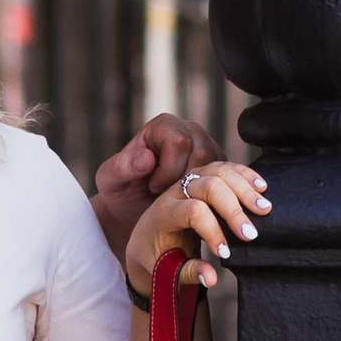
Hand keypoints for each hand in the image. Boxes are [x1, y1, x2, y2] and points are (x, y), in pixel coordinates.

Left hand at [93, 110, 222, 259]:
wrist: (135, 214)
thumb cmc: (121, 194)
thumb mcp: (110, 181)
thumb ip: (122, 166)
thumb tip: (146, 158)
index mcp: (164, 126)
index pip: (179, 142)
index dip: (167, 170)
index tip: (153, 188)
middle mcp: (191, 131)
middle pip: (203, 154)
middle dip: (184, 183)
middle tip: (167, 198)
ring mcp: (209, 149)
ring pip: (220, 168)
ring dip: (200, 192)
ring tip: (178, 202)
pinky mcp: (222, 169)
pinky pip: (230, 180)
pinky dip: (216, 198)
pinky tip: (198, 209)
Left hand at [127, 155, 271, 299]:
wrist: (147, 239)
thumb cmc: (157, 257)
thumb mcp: (165, 270)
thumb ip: (187, 272)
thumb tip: (211, 278)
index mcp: (163, 214)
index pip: (193, 211)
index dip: (213, 231)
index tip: (225, 254)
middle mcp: (175, 192)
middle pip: (209, 186)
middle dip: (233, 209)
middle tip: (251, 233)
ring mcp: (189, 181)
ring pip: (219, 172)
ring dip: (245, 188)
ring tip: (265, 208)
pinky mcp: (202, 177)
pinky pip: (225, 167)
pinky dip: (245, 175)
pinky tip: (262, 188)